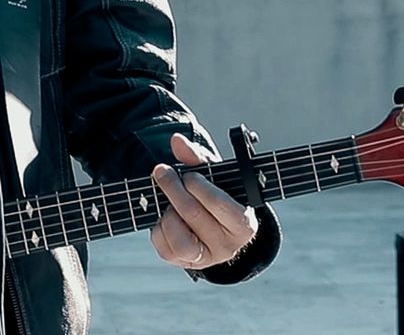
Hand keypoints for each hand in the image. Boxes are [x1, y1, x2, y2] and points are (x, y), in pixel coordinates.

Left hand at [149, 133, 258, 270]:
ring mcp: (206, 259)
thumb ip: (196, 158)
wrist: (212, 222)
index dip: (200, 187)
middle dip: (174, 189)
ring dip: (168, 214)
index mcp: (244, 225)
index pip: (221, 205)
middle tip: (162, 171)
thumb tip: (177, 141)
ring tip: (168, 201)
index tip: (188, 174)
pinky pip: (165, 249)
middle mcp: (228, 247)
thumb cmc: (216, 194)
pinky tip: (165, 215)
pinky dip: (159, 228)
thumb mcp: (213, 175)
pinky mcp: (184, 263)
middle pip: (194, 216)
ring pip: (180, 242)